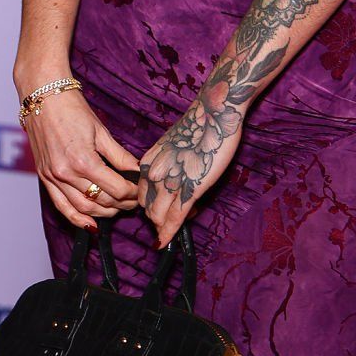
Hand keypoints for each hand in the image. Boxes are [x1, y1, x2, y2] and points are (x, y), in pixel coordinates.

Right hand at [16, 80, 139, 229]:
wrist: (42, 97)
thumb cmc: (72, 109)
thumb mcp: (101, 132)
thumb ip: (120, 156)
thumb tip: (137, 171)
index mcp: (83, 160)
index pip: (116, 188)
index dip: (132, 193)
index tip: (140, 191)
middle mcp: (66, 173)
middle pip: (101, 201)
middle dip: (121, 205)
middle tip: (133, 202)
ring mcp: (53, 177)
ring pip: (82, 207)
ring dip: (103, 213)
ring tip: (117, 209)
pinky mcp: (44, 178)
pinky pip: (60, 205)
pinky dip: (76, 218)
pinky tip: (89, 224)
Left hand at [137, 92, 243, 246]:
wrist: (214, 113)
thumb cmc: (199, 125)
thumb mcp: (172, 145)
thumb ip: (166, 165)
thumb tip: (171, 180)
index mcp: (147, 162)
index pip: (141, 194)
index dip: (152, 204)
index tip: (165, 206)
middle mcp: (154, 173)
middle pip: (147, 208)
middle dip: (159, 217)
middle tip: (177, 216)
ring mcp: (170, 182)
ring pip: (159, 215)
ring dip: (166, 225)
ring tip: (180, 221)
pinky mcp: (188, 189)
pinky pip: (175, 217)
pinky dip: (169, 233)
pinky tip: (165, 243)